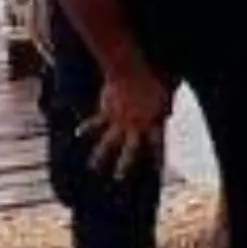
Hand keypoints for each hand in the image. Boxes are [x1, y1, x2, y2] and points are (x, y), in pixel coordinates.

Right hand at [79, 63, 170, 179]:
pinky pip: (94, 123)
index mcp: (152, 123)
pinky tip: (77, 134)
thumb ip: (166, 107)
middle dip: (124, 165)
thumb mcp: (166, 93)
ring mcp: (119, 120)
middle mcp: (134, 126)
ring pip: (108, 142)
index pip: (157, 145)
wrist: (129, 69)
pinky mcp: (106, 111)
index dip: (158, 158)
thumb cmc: (151, 78)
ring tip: (93, 167)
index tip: (158, 171)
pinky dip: (86, 128)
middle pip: (129, 150)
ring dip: (100, 155)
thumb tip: (168, 113)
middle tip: (117, 178)